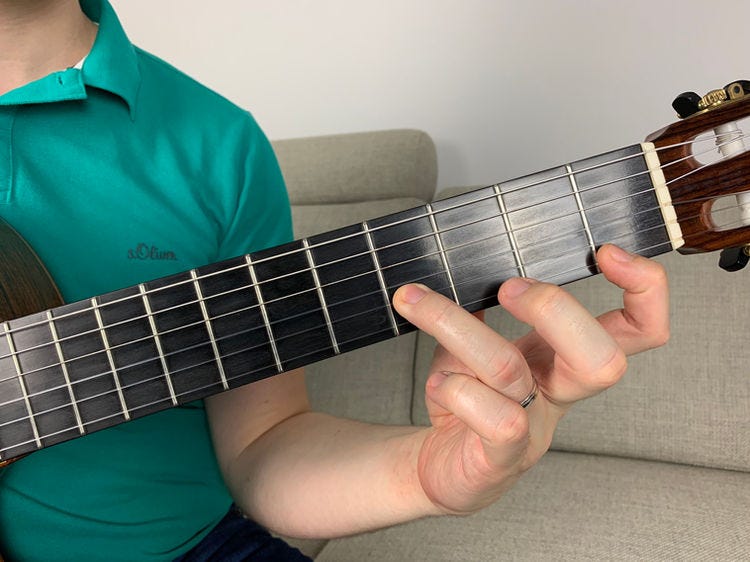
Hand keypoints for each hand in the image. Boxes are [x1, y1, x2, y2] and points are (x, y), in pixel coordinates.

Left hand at [392, 244, 668, 514]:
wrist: (439, 464)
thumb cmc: (465, 400)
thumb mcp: (477, 345)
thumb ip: (481, 309)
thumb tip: (471, 259)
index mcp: (564, 360)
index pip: (640, 331)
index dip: (645, 291)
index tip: (605, 251)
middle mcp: (558, 394)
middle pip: (603, 359)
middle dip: (555, 308)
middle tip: (509, 287)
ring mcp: (532, 428)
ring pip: (510, 370)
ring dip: (457, 326)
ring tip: (417, 302)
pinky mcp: (499, 457)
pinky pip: (493, 417)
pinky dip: (456, 387)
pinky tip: (438, 382)